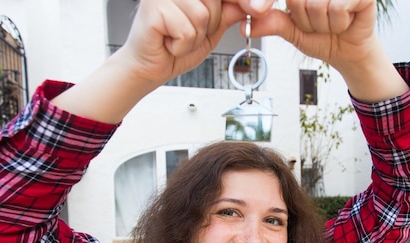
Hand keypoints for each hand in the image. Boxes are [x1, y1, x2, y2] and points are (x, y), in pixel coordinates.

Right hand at [121, 0, 248, 84]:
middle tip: (189, 34)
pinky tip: (168, 42)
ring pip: (202, 16)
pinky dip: (182, 45)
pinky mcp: (153, 7)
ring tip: (177, 38)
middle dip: (211, 25)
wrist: (147, 67)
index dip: (243, 0)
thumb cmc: (175, 47)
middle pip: (215, 2)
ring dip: (194, 37)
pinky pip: (186, 30)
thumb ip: (228, 14)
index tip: (262, 7)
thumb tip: (255, 4)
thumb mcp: (211, 30)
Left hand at [248, 0, 407, 100]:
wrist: (348, 51)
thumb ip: (272, 24)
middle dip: (304, 21)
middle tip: (317, 24)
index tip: (257, 9)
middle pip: (297, 0)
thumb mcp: (293, 31)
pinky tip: (345, 22)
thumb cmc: (322, 36)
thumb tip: (245, 26)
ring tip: (331, 23)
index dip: (268, 1)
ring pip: (317, 5)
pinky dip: (339, 23)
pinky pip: (338, 7)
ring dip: (322, 24)